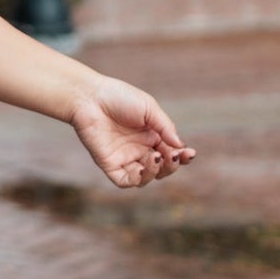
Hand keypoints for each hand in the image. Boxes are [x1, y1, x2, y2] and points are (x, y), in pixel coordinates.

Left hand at [69, 75, 195, 188]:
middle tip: (174, 156)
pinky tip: (143, 169)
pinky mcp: (109, 164)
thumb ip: (165, 127)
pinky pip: (125, 180)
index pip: (171, 152)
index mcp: (151, 136)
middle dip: (171, 165)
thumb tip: (180, 145)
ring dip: (156, 172)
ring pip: (146, 177)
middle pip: (161, 168)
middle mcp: (139, 149)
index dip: (181, 156)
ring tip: (157, 156)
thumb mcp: (149, 109)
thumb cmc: (119, 97)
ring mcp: (124, 158)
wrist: (90, 98)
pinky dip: (137, 180)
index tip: (189, 153)